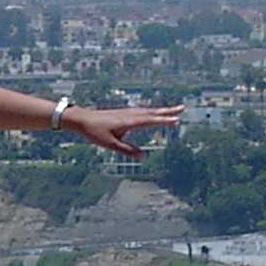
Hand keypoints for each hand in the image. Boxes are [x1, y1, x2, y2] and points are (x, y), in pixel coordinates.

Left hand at [63, 104, 183, 157]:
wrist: (82, 119)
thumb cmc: (95, 132)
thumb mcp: (110, 145)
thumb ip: (127, 150)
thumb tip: (143, 156)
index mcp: (129, 121)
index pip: (150, 120)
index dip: (164, 120)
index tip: (177, 120)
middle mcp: (130, 114)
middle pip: (153, 112)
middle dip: (168, 111)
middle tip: (183, 108)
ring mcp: (128, 112)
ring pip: (149, 111)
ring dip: (162, 110)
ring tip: (174, 110)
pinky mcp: (124, 113)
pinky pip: (143, 111)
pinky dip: (153, 112)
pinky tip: (155, 114)